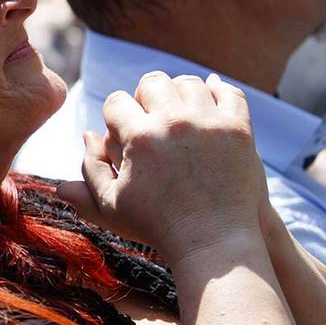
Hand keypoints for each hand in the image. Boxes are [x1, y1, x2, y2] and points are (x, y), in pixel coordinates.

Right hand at [58, 72, 268, 261]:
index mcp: (139, 138)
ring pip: (189, 83)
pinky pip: (228, 92)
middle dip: (145, 97)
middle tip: (149, 120)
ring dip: (179, 94)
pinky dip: (218, 92)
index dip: (115, 114)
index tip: (122, 130)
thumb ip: (90, 170)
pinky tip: (208, 105)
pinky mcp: (239, 128)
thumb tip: (85, 135)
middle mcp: (174, 122)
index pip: (117, 101)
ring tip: (178, 114)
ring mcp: (210, 122)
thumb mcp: (111, 205)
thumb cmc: (158, 227)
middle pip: (152, 82)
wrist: (215, 242)